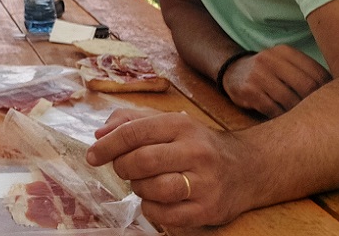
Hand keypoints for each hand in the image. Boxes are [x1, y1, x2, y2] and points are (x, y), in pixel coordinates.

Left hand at [87, 110, 251, 227]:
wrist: (246, 168)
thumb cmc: (196, 144)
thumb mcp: (168, 122)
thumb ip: (131, 122)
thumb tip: (99, 134)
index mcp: (181, 125)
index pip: (134, 133)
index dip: (108, 145)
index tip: (93, 155)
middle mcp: (195, 151)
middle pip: (141, 161)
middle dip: (122, 167)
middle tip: (123, 168)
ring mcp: (204, 182)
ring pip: (153, 189)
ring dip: (138, 188)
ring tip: (143, 183)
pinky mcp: (208, 209)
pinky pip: (166, 215)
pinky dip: (151, 209)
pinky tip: (155, 200)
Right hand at [222, 45, 330, 117]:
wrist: (233, 71)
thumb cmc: (270, 72)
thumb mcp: (285, 63)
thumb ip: (307, 72)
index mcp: (285, 51)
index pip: (317, 73)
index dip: (330, 92)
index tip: (336, 105)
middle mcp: (270, 59)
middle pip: (306, 86)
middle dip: (317, 104)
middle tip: (324, 118)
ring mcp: (258, 74)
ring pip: (290, 101)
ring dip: (301, 115)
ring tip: (308, 123)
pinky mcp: (247, 90)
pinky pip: (273, 110)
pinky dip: (283, 119)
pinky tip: (288, 123)